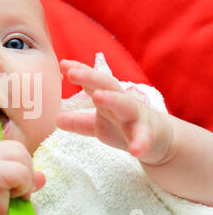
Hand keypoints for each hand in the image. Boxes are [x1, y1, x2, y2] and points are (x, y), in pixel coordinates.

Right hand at [0, 140, 44, 214]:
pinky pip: (23, 174)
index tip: (11, 184)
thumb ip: (24, 176)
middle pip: (22, 151)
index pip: (17, 148)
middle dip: (25, 173)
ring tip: (10, 194)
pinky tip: (9, 196)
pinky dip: (22, 188)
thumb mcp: (10, 184)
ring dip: (25, 181)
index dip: (22, 166)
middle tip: (13, 191)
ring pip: (24, 159)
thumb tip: (42, 177)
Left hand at [57, 59, 173, 164]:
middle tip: (72, 73)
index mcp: (108, 97)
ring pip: (125, 104)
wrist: (159, 141)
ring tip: (98, 97)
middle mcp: (122, 101)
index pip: (92, 81)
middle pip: (106, 85)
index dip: (79, 72)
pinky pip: (144, 138)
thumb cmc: (125, 127)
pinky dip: (140, 143)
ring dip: (112, 99)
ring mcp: (136, 116)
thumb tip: (56, 119)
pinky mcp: (149, 134)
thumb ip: (78, 121)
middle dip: (89, 77)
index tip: (63, 64)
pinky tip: (135, 151)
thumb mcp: (98, 124)